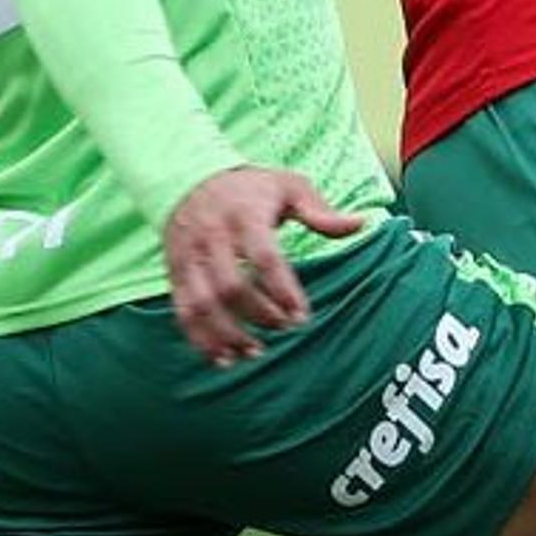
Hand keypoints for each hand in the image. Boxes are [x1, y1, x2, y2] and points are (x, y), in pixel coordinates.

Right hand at [162, 166, 368, 366]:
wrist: (189, 177)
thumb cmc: (250, 188)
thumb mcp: (288, 187)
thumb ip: (320, 211)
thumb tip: (360, 223)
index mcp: (243, 214)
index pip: (263, 257)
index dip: (283, 290)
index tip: (302, 316)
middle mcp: (211, 236)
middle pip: (231, 286)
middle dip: (260, 314)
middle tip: (285, 328)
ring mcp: (189, 255)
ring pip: (202, 304)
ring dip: (228, 335)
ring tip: (255, 352)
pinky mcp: (174, 271)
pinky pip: (183, 311)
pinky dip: (200, 339)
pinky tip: (224, 357)